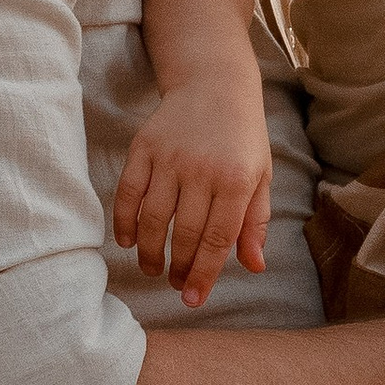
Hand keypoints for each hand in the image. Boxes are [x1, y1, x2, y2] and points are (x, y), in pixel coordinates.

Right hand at [113, 78, 273, 306]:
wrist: (215, 85)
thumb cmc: (242, 138)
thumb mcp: (261, 176)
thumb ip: (255, 223)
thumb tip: (255, 267)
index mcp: (237, 180)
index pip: (217, 239)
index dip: (204, 274)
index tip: (193, 299)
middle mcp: (203, 170)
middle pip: (184, 234)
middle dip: (178, 268)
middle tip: (176, 285)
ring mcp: (170, 158)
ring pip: (153, 218)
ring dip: (148, 252)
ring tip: (153, 269)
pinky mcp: (144, 148)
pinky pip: (128, 193)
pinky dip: (124, 222)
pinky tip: (127, 242)